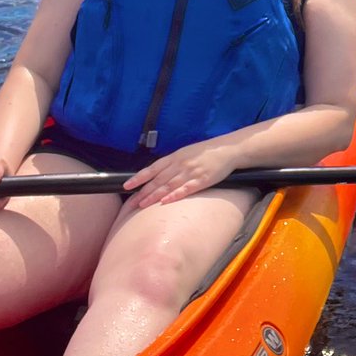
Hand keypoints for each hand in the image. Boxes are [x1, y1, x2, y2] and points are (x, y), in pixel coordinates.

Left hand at [122, 139, 240, 207]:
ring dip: (154, 196)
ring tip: (142, 205)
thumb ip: (172, 163)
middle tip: (131, 203)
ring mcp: (191, 172)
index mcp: (175, 157)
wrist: (228, 150)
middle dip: (143, 192)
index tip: (127, 186)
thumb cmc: (206, 152)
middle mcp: (180, 164)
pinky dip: (175, 195)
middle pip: (158, 180)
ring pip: (168, 186)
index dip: (139, 177)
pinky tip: (166, 201)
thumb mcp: (186, 152)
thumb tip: (157, 173)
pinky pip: (186, 189)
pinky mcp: (202, 180)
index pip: (153, 168)